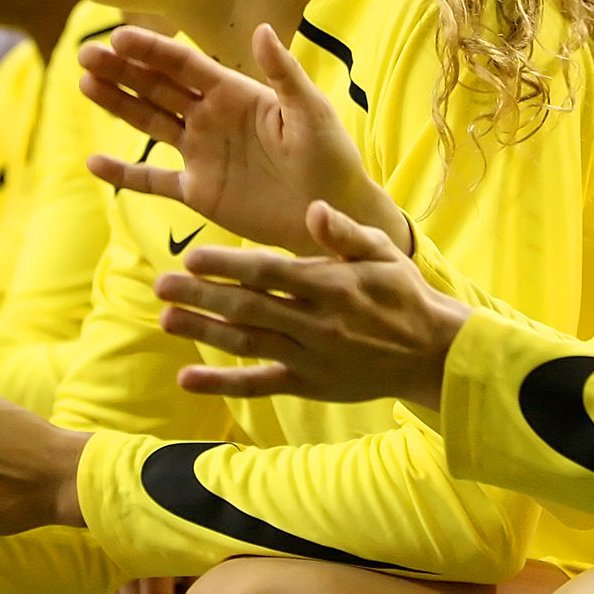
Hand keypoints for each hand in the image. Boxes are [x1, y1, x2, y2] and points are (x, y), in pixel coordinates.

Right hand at [79, 23, 407, 254]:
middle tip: (86, 54)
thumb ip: (283, 74)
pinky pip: (153, 180)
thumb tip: (261, 29)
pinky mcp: (199, 191)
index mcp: (236, 92)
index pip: (185, 65)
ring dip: (118, 103)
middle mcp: (213, 117)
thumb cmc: (330, 157)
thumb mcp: (310, 112)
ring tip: (84, 84)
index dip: (152, 50)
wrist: (332, 213)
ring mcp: (202, 153)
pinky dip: (124, 172)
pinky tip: (93, 161)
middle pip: (158, 86)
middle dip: (122, 70)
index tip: (118, 35)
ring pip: (150, 122)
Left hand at [158, 201, 468, 408]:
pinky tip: (188, 379)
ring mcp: (309, 356)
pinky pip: (260, 384)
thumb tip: (313, 209)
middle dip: (202, 295)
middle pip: (248, 307)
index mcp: (331, 285)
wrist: (432, 352)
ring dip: (203, 332)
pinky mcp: (308, 384)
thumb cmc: (403, 293)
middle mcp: (316, 322)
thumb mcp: (383, 252)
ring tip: (165, 320)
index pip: (270, 272)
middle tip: (161, 283)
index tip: (192, 254)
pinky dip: (222, 384)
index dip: (228, 265)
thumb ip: (345, 232)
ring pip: (247, 343)